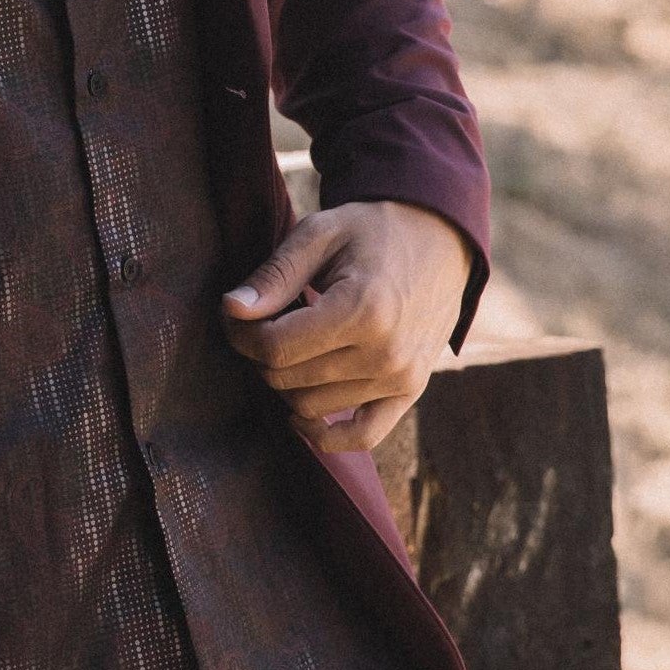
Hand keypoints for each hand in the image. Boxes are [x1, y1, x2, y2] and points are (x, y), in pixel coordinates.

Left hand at [220, 200, 473, 453]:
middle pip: (288, 379)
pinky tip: (302, 414)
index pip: (275, 347)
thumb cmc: (372, 232)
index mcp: (362, 309)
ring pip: (311, 407)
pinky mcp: (410, 392)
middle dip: (259, 353)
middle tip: (259, 323)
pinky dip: (325, 435)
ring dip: (287, 381)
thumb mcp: (320, 233)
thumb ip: (275, 275)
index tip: (237, 313)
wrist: (439, 241)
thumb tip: (231, 309)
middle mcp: (385, 353)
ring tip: (293, 342)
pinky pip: (362, 437)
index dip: (241, 333)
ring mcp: (401, 378)